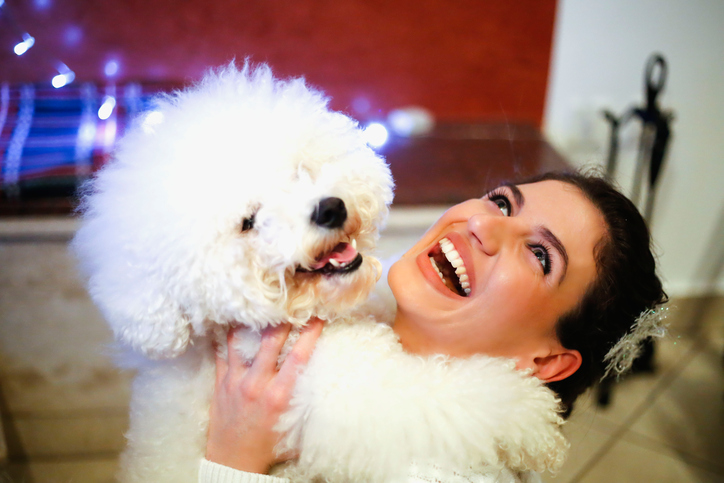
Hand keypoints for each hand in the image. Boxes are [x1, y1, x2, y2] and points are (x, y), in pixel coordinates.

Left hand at [205, 318, 323, 473]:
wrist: (232, 462)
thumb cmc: (267, 447)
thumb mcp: (294, 429)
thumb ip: (310, 409)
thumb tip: (331, 394)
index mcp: (278, 396)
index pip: (298, 356)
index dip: (310, 333)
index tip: (318, 317)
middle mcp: (256, 383)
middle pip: (271, 341)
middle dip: (283, 318)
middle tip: (290, 301)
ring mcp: (235, 380)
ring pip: (241, 340)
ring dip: (253, 322)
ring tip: (259, 304)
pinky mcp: (220, 381)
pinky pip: (222, 351)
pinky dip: (228, 336)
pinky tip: (232, 320)